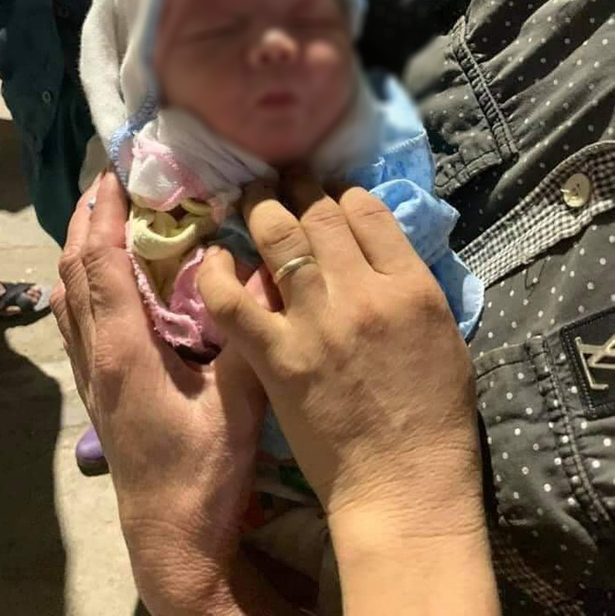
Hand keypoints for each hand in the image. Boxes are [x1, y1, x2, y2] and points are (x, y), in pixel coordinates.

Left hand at [51, 173, 267, 615]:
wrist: (171, 537)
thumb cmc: (205, 475)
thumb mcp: (239, 406)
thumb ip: (249, 339)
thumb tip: (260, 274)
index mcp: (126, 354)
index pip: (105, 267)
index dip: (108, 216)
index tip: (120, 175)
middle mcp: (98, 358)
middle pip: (75, 274)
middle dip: (87, 221)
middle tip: (110, 181)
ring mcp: (92, 375)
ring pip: (68, 296)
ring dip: (81, 250)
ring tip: (105, 218)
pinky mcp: (98, 389)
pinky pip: (76, 320)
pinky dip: (84, 283)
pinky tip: (107, 280)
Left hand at [198, 170, 498, 614]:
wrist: (405, 484)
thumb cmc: (436, 418)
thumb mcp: (443, 338)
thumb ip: (411, 287)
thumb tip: (379, 252)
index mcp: (411, 286)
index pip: (369, 212)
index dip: (345, 195)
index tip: (331, 195)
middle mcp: (363, 292)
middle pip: (322, 215)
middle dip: (299, 186)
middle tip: (283, 175)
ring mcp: (316, 321)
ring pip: (279, 238)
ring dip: (261, 206)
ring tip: (252, 193)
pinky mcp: (277, 356)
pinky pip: (234, 300)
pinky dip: (219, 273)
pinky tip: (216, 257)